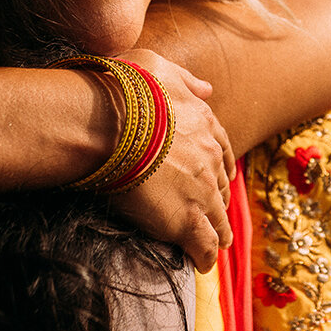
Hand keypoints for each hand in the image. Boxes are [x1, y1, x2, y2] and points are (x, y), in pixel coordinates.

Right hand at [108, 49, 234, 272]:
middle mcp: (210, 159)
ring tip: (213, 245)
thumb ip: (186, 80)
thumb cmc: (125, 90)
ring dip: (216, 231)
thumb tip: (207, 88)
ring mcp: (201, 192)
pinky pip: (205, 247)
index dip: (218, 168)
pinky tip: (201, 264)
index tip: (216, 178)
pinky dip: (205, 257)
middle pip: (220, 187)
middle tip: (206, 213)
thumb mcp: (159, 67)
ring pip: (219, 220)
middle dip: (214, 200)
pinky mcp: (186, 221)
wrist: (108, 122)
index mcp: (205, 124)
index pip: (222, 152)